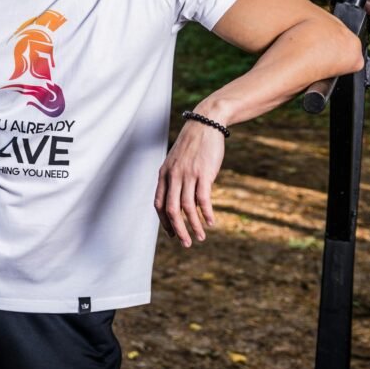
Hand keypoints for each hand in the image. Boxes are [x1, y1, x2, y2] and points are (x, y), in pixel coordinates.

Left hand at [154, 120, 225, 246]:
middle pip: (170, 209)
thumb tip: (176, 198)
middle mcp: (173, 176)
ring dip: (194, 225)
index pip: (158, 203)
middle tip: (186, 243)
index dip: (163, 221)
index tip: (172, 233)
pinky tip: (211, 222)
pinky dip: (206, 213)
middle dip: (178, 229)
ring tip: (200, 237)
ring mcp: (188, 175)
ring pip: (187, 207)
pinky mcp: (204, 174)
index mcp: (163, 174)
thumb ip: (174, 178)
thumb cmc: (192, 145)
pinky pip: (203, 199)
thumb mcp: (176, 161)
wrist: (205, 124)